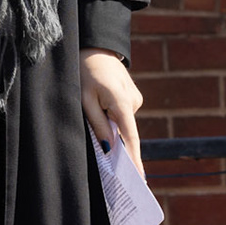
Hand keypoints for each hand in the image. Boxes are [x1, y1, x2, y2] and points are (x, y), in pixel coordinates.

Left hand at [81, 48, 144, 175]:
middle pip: (125, 131)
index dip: (134, 158)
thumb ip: (98, 125)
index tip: (139, 177)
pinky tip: (102, 100)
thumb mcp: (85, 100)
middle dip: (114, 138)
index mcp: (122, 102)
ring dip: (111, 122)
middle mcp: (133, 101)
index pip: (130, 137)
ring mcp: (135, 98)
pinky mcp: (133, 96)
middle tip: (102, 136)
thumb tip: (110, 148)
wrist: (95, 47)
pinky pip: (123, 113)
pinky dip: (114, 114)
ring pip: (123, 122)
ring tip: (96, 104)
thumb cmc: (86, 73)